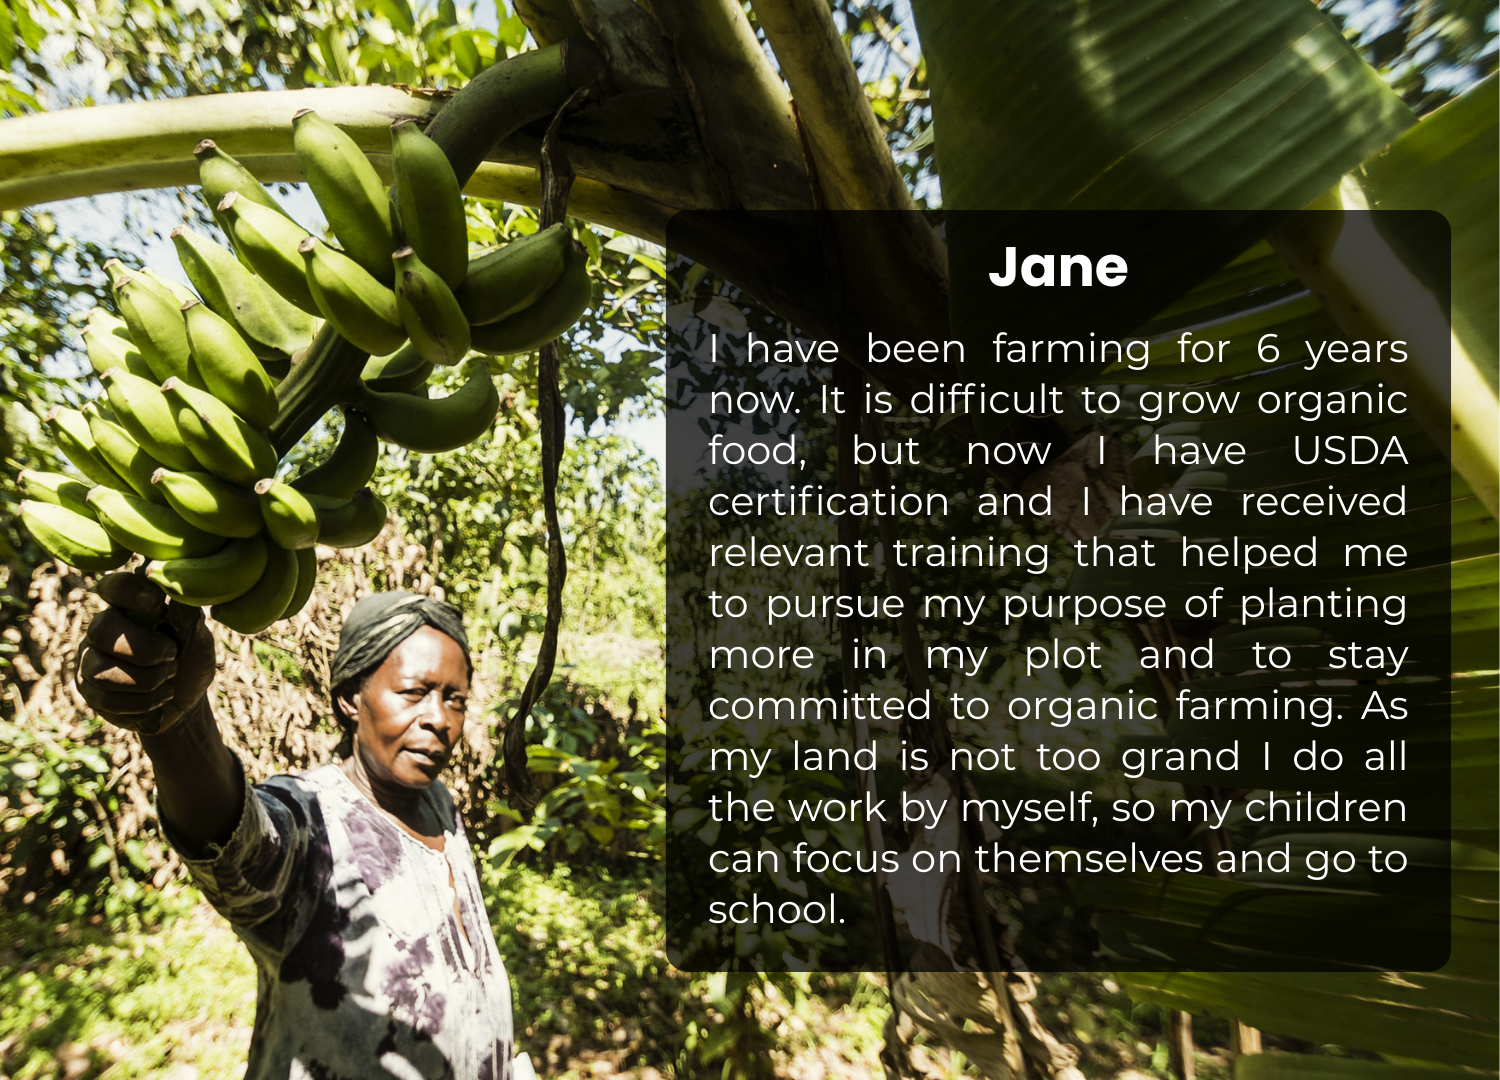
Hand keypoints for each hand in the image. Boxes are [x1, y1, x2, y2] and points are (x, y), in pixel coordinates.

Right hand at [76, 572, 216, 736]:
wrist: (186, 698)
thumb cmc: (190, 659)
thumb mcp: (197, 638)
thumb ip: (187, 618)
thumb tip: (182, 596)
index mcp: (127, 607)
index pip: (113, 587)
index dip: (129, 590)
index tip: (157, 603)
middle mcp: (101, 629)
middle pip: (102, 629)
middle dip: (144, 648)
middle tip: (173, 656)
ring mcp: (90, 660)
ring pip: (102, 671)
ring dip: (147, 679)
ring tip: (169, 678)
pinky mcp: (89, 691)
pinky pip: (106, 699)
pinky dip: (143, 702)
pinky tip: (161, 697)